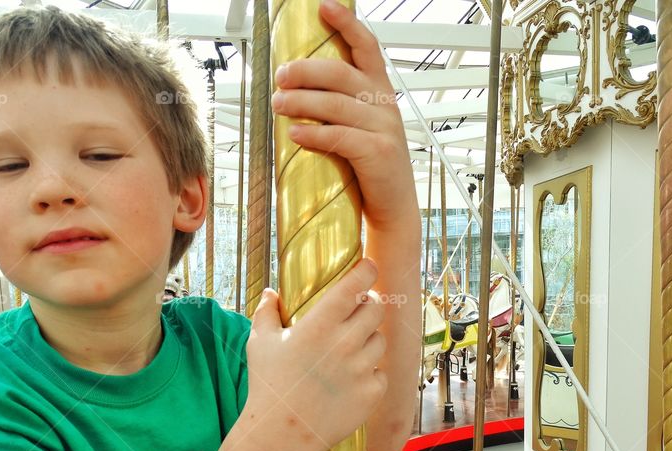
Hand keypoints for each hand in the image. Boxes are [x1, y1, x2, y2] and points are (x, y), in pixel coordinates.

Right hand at [242, 259, 387, 450]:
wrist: (281, 434)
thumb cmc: (268, 386)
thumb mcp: (260, 345)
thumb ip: (266, 314)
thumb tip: (270, 292)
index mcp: (319, 325)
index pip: (355, 286)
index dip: (366, 271)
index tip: (369, 267)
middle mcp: (345, 343)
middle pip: (377, 307)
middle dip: (371, 304)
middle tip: (362, 308)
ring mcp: (361, 369)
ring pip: (380, 340)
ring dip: (369, 340)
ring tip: (351, 349)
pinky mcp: (371, 393)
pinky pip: (381, 373)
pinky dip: (370, 373)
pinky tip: (352, 379)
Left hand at [271, 0, 417, 232]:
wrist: (393, 209)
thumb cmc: (368, 168)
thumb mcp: (359, 129)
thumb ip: (338, 106)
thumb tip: (294, 90)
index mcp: (380, 92)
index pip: (366, 47)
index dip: (347, 24)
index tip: (324, 7)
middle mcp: (384, 105)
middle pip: (341, 74)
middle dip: (305, 71)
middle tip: (279, 76)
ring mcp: (384, 129)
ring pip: (336, 105)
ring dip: (301, 102)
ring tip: (278, 104)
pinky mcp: (378, 154)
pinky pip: (339, 137)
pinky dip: (313, 134)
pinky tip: (294, 134)